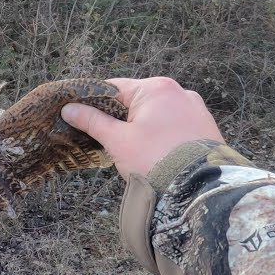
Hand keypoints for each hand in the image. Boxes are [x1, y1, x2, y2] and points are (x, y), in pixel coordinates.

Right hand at [62, 77, 223, 176]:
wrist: (198, 187)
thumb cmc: (155, 160)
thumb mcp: (117, 140)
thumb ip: (93, 121)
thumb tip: (69, 109)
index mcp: (155, 88)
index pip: (114, 87)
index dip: (94, 102)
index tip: (81, 116)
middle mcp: (179, 91)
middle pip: (137, 100)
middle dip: (121, 118)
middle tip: (109, 140)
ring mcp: (195, 108)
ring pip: (157, 113)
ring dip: (143, 127)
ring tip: (136, 151)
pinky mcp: (205, 126)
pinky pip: (176, 124)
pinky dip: (163, 134)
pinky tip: (157, 153)